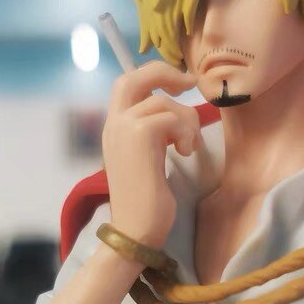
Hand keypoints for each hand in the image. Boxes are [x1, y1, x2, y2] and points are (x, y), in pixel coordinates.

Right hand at [102, 60, 198, 247]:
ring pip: (161, 100)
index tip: (181, 83)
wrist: (136, 229)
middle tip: (190, 84)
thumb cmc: (147, 202)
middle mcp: (113, 125)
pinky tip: (185, 154)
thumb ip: (154, 135)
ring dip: (185, 120)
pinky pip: (170, 117)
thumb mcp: (148, 160)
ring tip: (188, 147)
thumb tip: (178, 115)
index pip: (126, 84)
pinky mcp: (139, 137)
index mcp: (114, 129)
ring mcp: (122, 129)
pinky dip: (185, 132)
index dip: (153, 75)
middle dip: (164, 73)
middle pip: (133, 77)